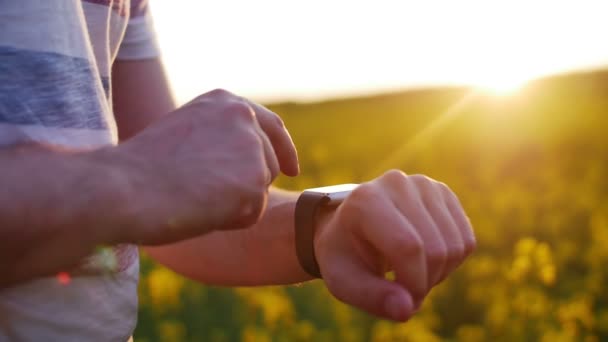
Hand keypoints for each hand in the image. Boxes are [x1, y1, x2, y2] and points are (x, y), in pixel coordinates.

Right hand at [113, 89, 298, 244]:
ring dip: (234, 202)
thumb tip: (250, 163)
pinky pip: (252, 213)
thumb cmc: (142, 168)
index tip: (292, 167)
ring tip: (195, 196)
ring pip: (259, 190)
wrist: (123, 188)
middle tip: (203, 193)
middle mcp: (244, 118)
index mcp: (226, 102)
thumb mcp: (186, 133)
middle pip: (267, 164)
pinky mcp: (254, 183)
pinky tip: (201, 209)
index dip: (284, 148)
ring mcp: (251, 149)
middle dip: (247, 185)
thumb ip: (220, 138)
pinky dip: (230, 220)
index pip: (270, 125)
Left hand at [314, 170, 474, 320]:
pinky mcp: (443, 193)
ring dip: (438, 274)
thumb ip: (371, 297)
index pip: (408, 247)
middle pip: (435, 249)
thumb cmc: (345, 256)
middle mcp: (396, 184)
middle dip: (424, 283)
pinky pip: (467, 240)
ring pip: (456, 247)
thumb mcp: (344, 281)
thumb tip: (406, 310)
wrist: (350, 227)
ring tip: (408, 272)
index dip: (413, 284)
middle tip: (401, 289)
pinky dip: (451, 262)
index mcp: (365, 200)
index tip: (401, 302)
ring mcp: (423, 185)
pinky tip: (424, 259)